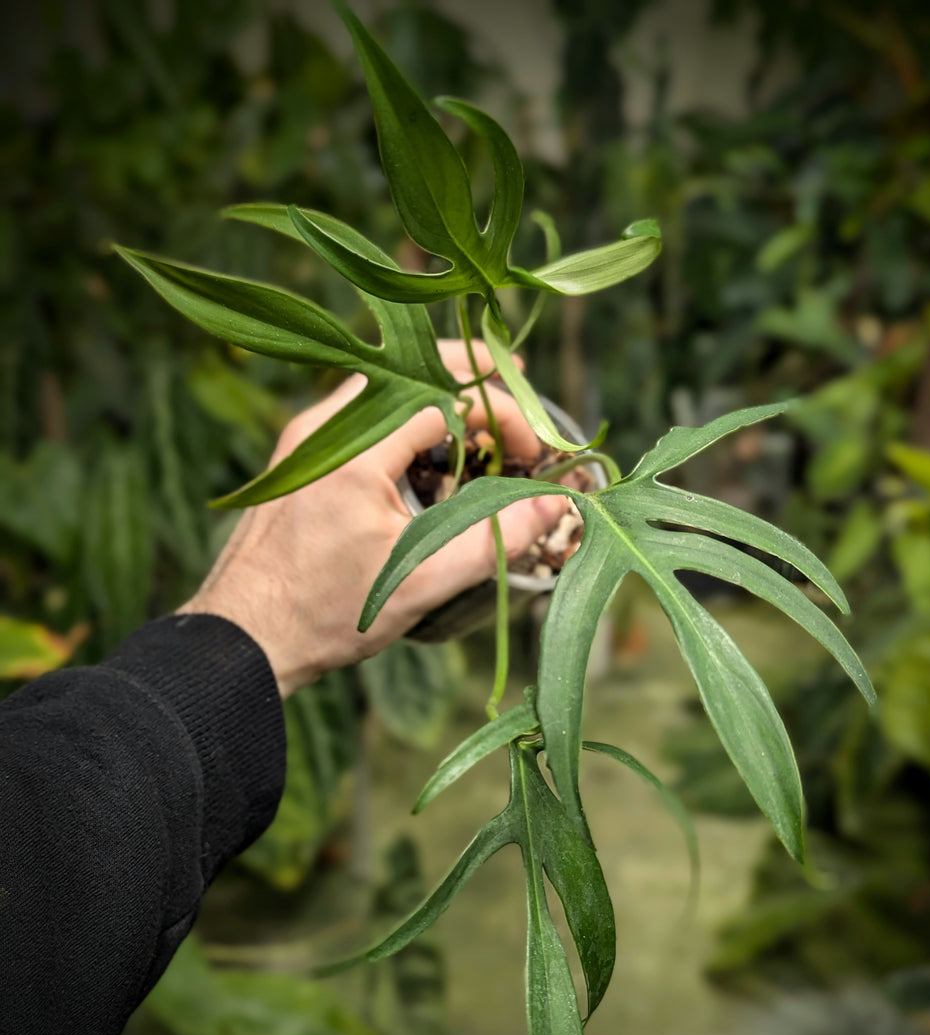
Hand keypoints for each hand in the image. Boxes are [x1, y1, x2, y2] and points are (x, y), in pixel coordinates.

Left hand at [178, 341, 570, 696]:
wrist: (242, 637)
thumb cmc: (326, 614)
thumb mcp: (422, 582)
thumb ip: (494, 540)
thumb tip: (555, 506)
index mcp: (354, 452)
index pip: (445, 398)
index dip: (501, 416)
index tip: (533, 453)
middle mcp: (323, 429)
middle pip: (411, 370)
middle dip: (473, 379)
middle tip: (520, 392)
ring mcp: (306, 440)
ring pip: (386, 388)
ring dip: (440, 398)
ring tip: (483, 422)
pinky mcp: (300, 459)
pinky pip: (363, 416)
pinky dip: (407, 421)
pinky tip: (431, 456)